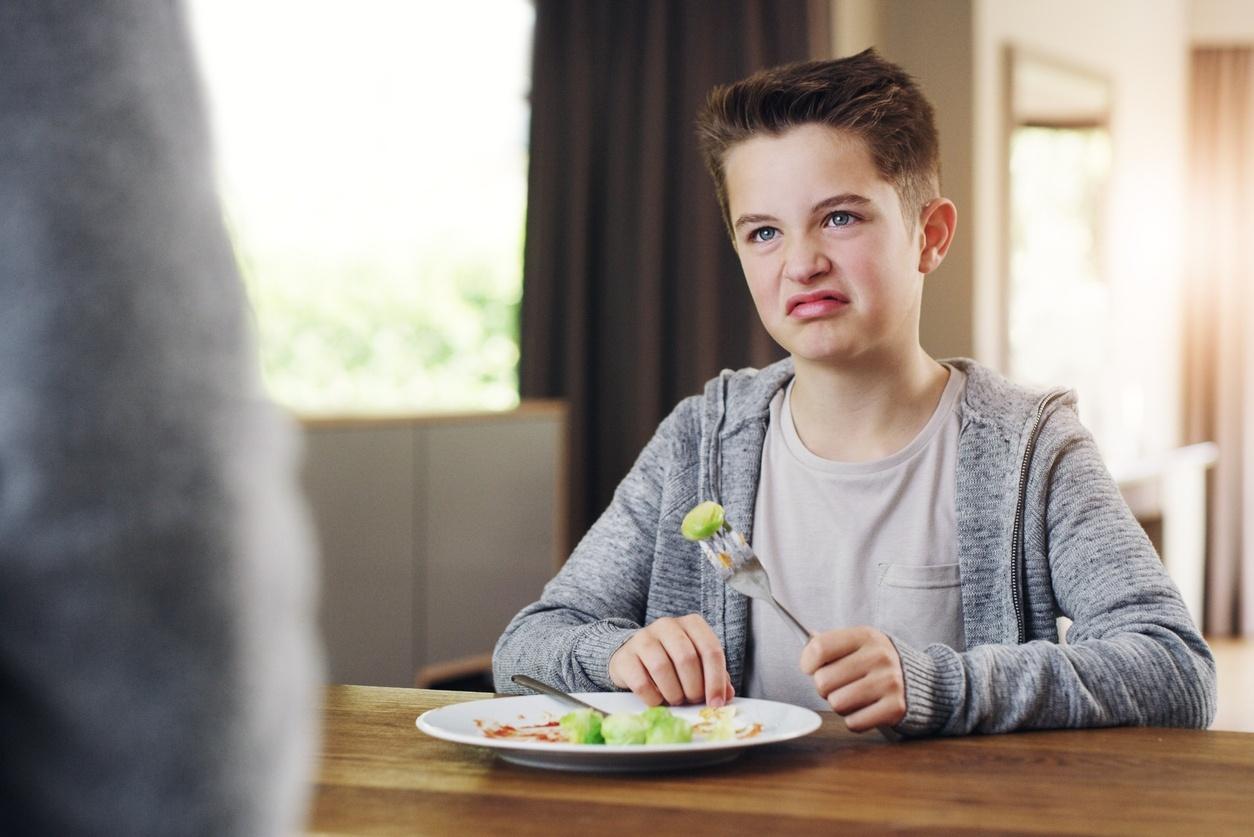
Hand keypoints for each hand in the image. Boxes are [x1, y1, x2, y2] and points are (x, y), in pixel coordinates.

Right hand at [608, 614, 733, 707]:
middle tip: (693, 701)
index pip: (711, 650)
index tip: (716, 702)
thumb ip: (715, 676)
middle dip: (694, 688)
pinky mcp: (625, 657)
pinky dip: (654, 699)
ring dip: (673, 694)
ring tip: (676, 700)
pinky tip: (658, 700)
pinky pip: (641, 683)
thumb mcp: (697, 664)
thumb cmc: (671, 661)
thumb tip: (725, 695)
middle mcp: (667, 625)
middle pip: (687, 658)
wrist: (632, 656)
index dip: (716, 680)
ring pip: (662, 668)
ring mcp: (643, 638)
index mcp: (691, 624)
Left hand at [800, 626, 905, 731]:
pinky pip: (854, 723)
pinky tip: (865, 709)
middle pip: (823, 680)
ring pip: (836, 703)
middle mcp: (879, 656)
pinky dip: (854, 720)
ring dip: (839, 705)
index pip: (819, 647)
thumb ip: (831, 644)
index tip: (810, 668)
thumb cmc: (878, 663)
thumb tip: (806, 648)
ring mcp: (890, 682)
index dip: (807, 662)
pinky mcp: (896, 708)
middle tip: (839, 685)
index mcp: (866, 636)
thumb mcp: (859, 644)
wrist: (923, 682)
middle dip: (825, 688)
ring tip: (853, 697)